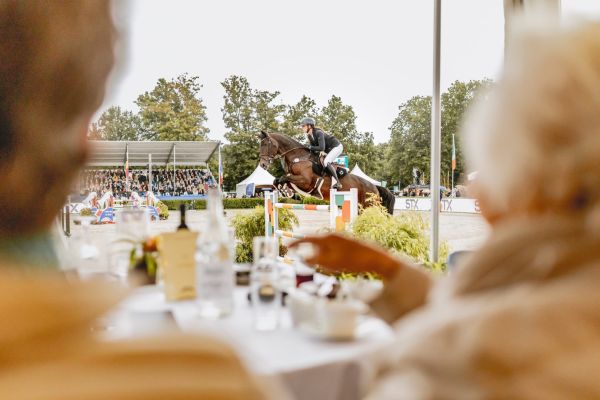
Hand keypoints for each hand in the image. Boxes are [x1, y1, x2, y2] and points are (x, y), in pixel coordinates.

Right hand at [289, 233, 404, 279]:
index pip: (307, 239)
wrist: (377, 259)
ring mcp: (341, 240)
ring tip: (319, 264)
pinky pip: (332, 251)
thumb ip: (316, 259)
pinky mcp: (347, 246)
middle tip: (299, 255)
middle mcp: (334, 236)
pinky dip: (327, 257)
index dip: (295, 243)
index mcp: (328, 238)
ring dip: (318, 255)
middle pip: (315, 242)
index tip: (286, 246)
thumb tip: (303, 257)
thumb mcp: (332, 263)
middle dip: (307, 249)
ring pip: (324, 247)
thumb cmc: (354, 260)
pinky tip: (334, 266)